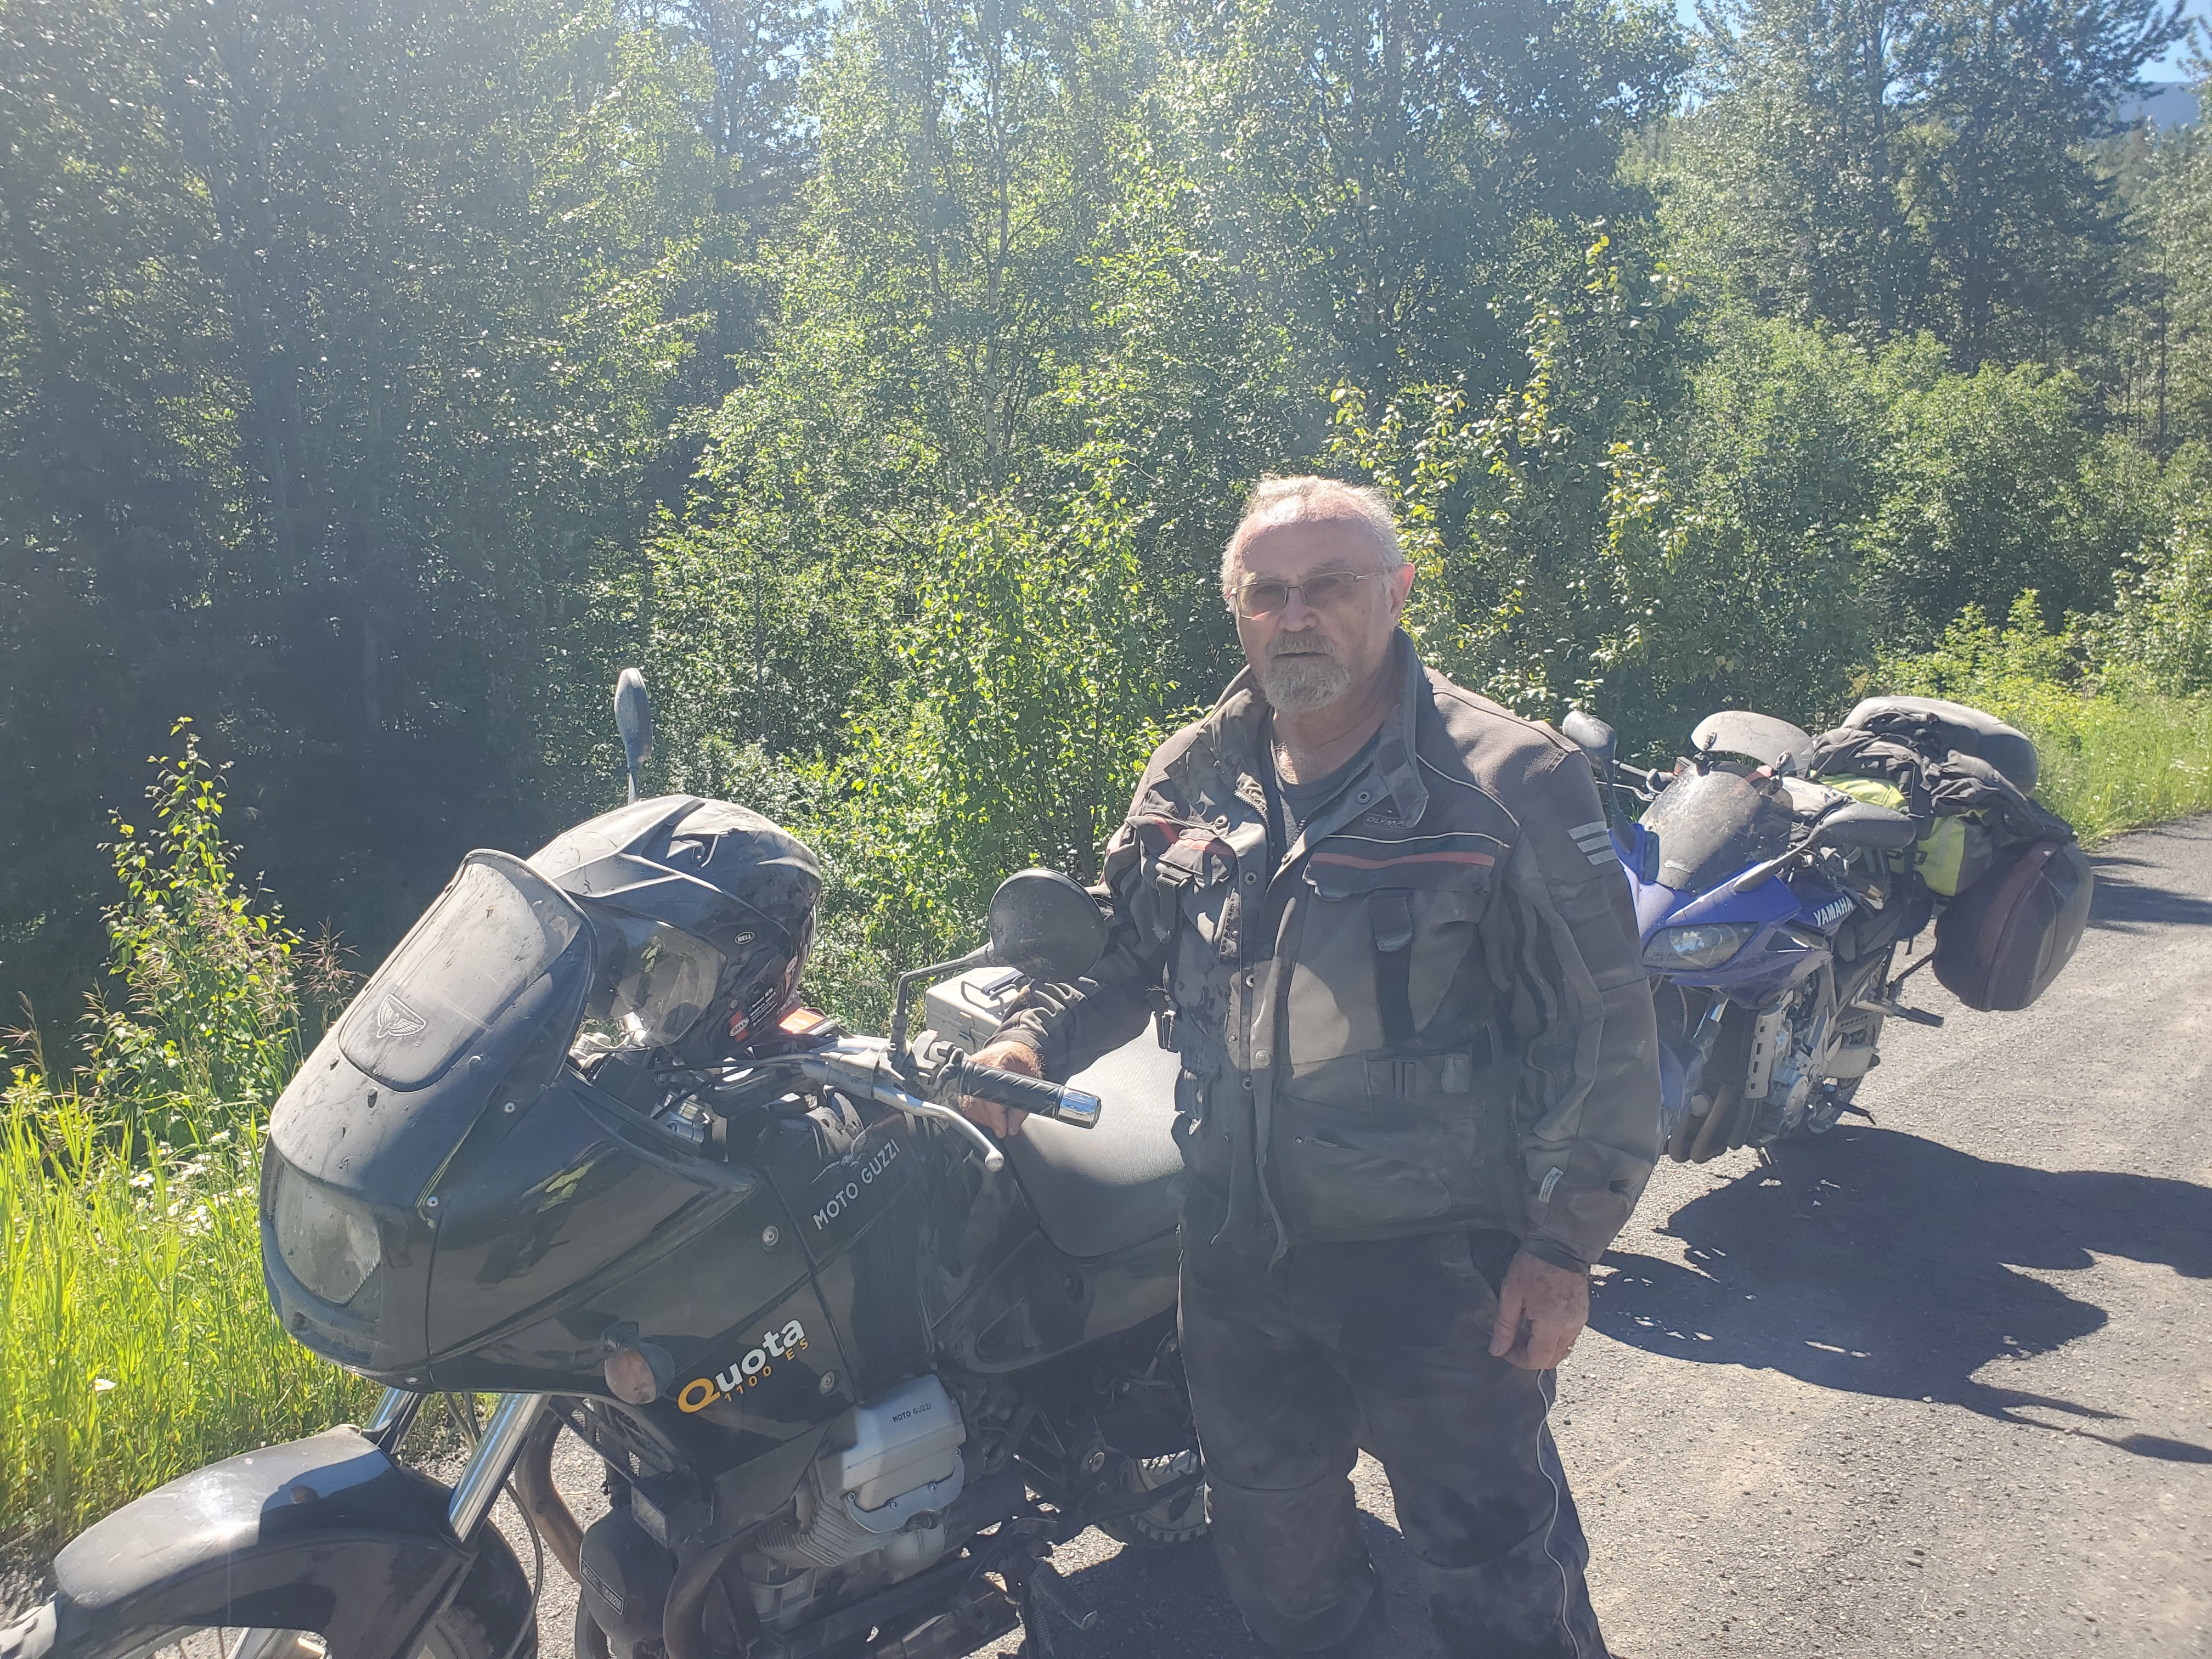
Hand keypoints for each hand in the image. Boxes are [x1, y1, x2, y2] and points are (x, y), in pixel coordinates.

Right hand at [958, 1040, 1041, 1139]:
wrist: (1013, 1047)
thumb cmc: (1022, 1059)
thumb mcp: (1032, 1079)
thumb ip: (1023, 1105)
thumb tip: (1012, 1127)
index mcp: (996, 1063)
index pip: (989, 1096)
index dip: (995, 1116)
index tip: (1002, 1128)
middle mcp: (978, 1066)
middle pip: (977, 1104)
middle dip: (992, 1121)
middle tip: (1004, 1127)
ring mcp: (969, 1072)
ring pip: (969, 1106)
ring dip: (984, 1118)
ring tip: (998, 1119)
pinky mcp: (964, 1078)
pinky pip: (965, 1103)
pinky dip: (976, 1112)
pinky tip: (988, 1112)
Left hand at [1488, 1249, 1589, 1370]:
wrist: (1560, 1244)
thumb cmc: (1533, 1266)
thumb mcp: (1511, 1294)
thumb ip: (1504, 1326)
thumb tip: (1497, 1351)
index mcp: (1552, 1324)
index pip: (1537, 1360)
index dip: (1518, 1360)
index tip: (1504, 1349)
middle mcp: (1570, 1327)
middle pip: (1552, 1359)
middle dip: (1530, 1356)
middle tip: (1513, 1341)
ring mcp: (1580, 1321)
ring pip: (1561, 1350)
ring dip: (1542, 1348)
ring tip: (1525, 1330)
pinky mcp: (1583, 1314)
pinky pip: (1568, 1337)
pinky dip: (1553, 1338)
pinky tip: (1539, 1322)